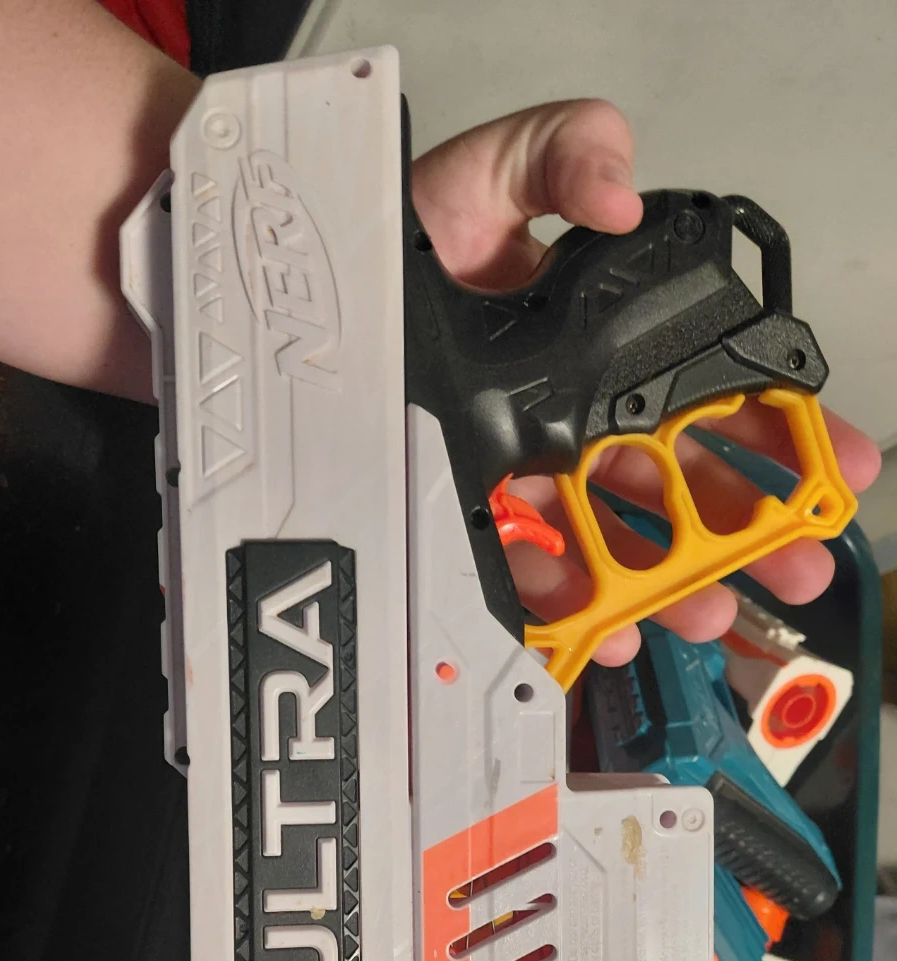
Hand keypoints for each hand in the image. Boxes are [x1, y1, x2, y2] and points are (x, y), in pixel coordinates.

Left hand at [411, 102, 881, 665]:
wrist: (308, 285)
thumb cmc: (401, 227)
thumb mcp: (496, 165)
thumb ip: (569, 153)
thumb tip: (623, 199)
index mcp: (606, 340)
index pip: (710, 385)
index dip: (778, 424)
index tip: (835, 463)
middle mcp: (577, 409)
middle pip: (679, 478)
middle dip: (749, 526)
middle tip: (798, 565)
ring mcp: (527, 466)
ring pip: (616, 535)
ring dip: (672, 580)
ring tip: (710, 611)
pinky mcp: (469, 507)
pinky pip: (528, 567)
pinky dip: (571, 604)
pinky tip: (606, 624)